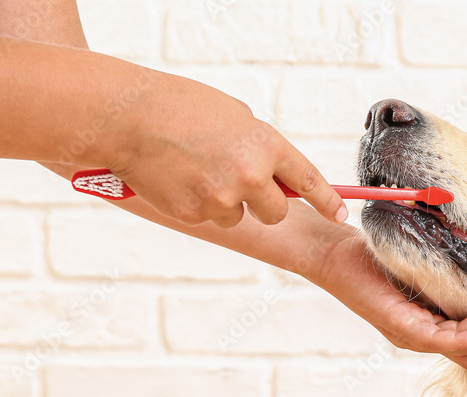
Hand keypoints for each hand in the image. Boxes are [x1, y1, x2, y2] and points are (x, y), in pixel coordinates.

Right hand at [108, 70, 346, 228]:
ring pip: (239, 216)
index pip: (309, 181)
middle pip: (276, 212)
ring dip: (227, 202)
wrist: (126, 117)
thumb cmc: (180, 108)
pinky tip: (179, 179)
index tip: (340, 214)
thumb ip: (261, 147)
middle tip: (241, 183)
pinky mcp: (194, 213)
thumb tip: (277, 176)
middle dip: (266, 204)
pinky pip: (209, 218)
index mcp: (266, 146)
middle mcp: (250, 176)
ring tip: (198, 171)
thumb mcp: (235, 117)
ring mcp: (222, 198)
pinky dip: (198, 203)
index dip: (327, 201)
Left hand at [317, 228, 466, 379]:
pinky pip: (440, 338)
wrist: (333, 255)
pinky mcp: (400, 326)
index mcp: (426, 326)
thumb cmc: (373, 257)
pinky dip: (466, 336)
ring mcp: (410, 335)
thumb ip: (447, 276)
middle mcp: (420, 337)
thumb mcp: (420, 267)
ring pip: (462, 346)